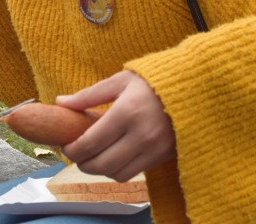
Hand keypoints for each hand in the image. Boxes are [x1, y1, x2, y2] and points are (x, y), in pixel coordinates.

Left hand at [56, 70, 175, 181]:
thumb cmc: (152, 81)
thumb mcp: (119, 81)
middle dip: (82, 164)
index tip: (65, 146)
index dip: (73, 149)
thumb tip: (61, 102)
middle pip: (102, 164)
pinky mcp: (164, 157)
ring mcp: (154, 149)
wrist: (194, 88)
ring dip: (99, 170)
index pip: (91, 142)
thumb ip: (89, 95)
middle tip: (75, 155)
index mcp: (126, 113)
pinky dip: (118, 169)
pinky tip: (112, 156)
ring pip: (117, 174)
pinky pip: (134, 172)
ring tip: (92, 156)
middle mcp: (141, 135)